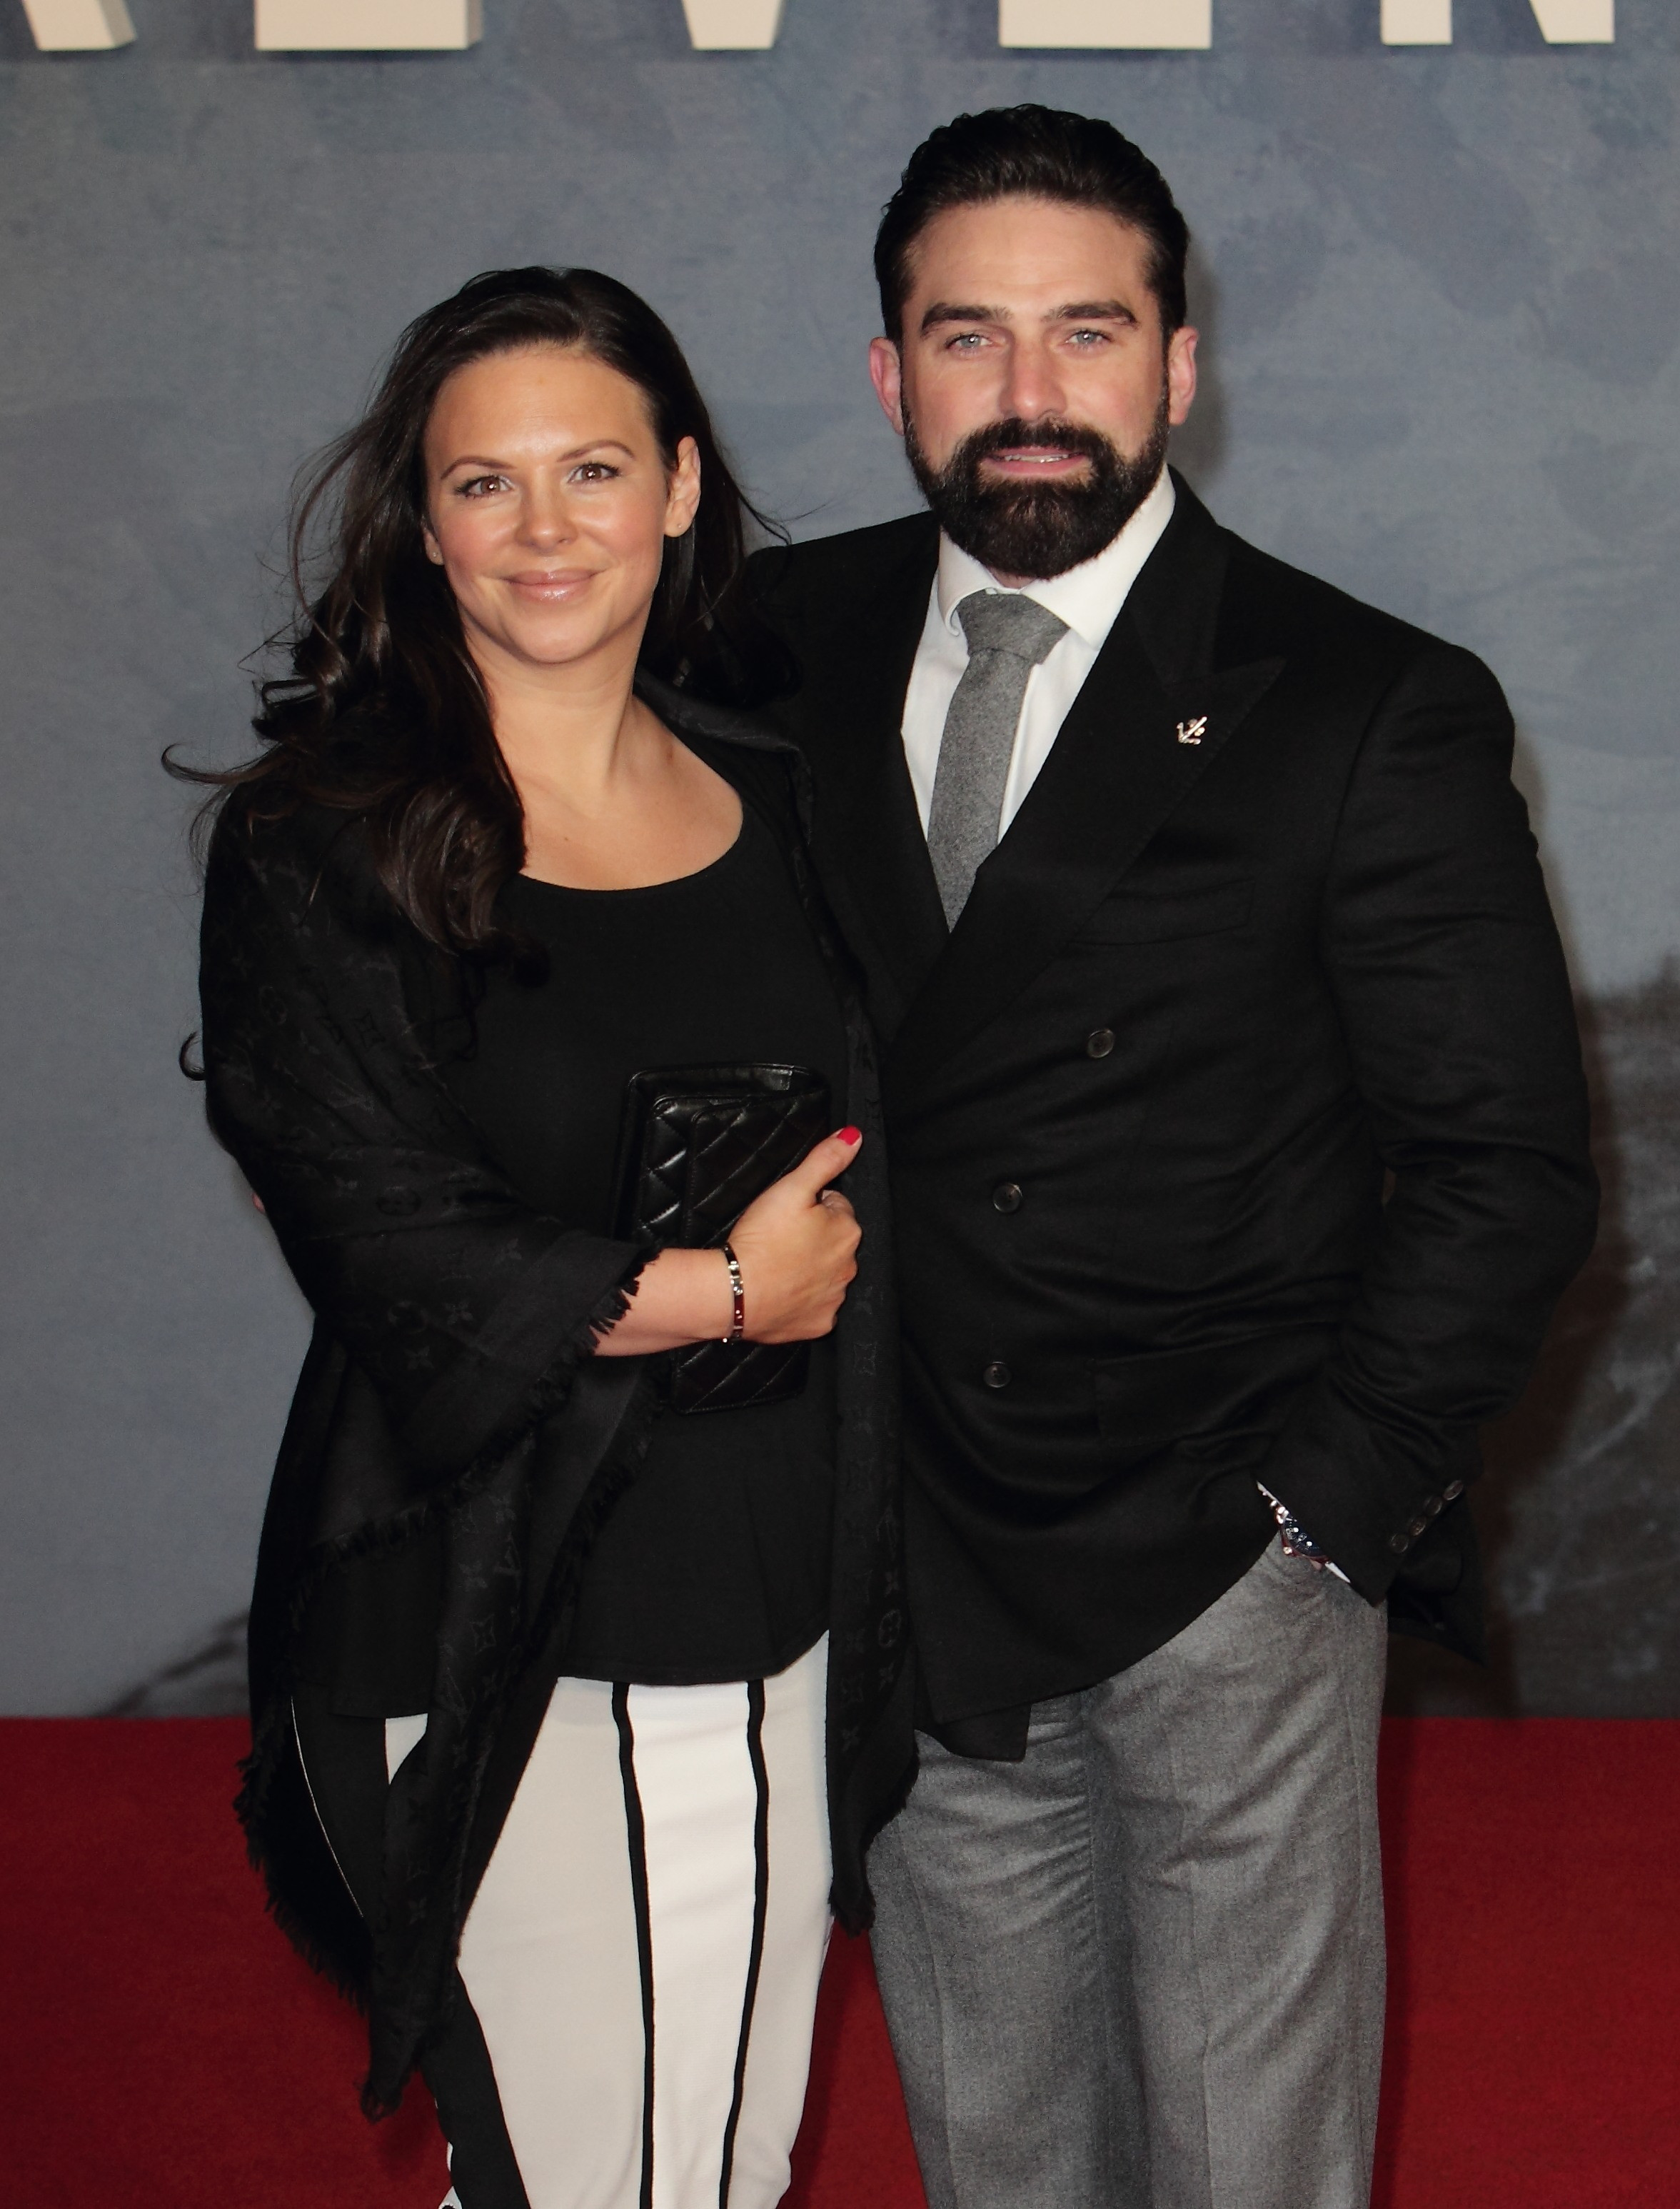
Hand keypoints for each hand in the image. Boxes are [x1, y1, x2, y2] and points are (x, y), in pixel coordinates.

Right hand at [594, 1128, 862, 1356]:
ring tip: (776, 1263)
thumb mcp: (792, 1187)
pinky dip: (800, 1299)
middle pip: (833, 1241)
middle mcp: (850, 1266)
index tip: (787, 1214)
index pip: (836, 1207)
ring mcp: (835, 1298)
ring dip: (807, 1268)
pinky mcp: (819, 1323)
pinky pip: (814, 1306)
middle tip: (778, 1238)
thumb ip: (825, 1160)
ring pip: (825, 1274)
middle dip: (812, 1237)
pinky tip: (780, 1289)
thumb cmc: (762, 1240)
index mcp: (848, 1231)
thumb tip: (854, 1137)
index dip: (810, 1206)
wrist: (735, 1293)